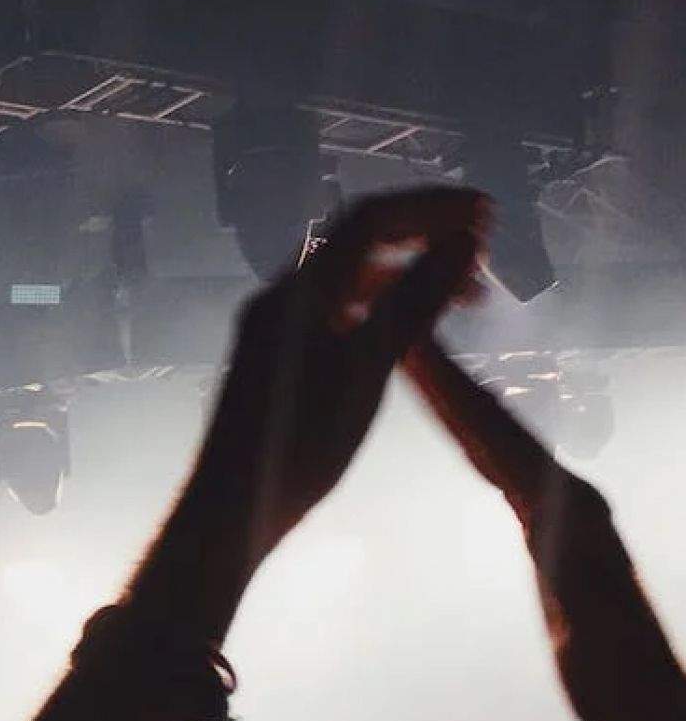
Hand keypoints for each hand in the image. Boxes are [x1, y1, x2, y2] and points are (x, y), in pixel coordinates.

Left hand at [192, 188, 488, 573]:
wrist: (232, 513)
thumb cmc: (299, 448)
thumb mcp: (370, 369)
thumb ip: (415, 300)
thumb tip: (464, 242)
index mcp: (300, 292)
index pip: (372, 218)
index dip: (433, 206)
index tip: (488, 213)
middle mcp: (281, 298)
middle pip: (359, 240)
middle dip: (424, 235)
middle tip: (483, 250)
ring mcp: (274, 328)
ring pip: (349, 277)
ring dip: (406, 272)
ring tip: (462, 295)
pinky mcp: (276, 359)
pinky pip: (336, 308)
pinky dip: (381, 305)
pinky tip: (409, 333)